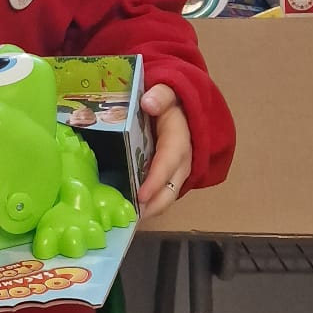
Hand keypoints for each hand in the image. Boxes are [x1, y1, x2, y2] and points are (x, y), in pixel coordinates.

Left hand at [138, 84, 191, 218]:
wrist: (180, 107)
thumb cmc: (168, 101)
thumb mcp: (167, 92)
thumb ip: (160, 95)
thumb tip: (149, 102)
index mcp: (178, 139)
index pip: (168, 162)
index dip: (156, 180)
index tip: (141, 197)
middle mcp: (182, 160)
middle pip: (171, 188)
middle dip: (154, 205)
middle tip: (132, 218)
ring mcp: (177, 171)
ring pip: (167, 195)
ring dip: (151, 209)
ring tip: (130, 220)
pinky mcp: (169, 176)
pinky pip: (162, 194)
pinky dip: (150, 205)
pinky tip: (132, 212)